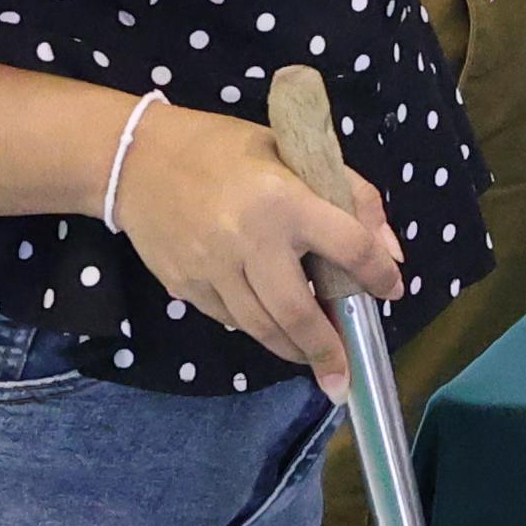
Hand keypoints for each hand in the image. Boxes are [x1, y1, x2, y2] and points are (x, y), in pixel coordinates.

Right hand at [111, 106, 403, 392]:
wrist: (135, 159)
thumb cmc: (221, 148)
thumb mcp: (291, 151)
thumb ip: (349, 195)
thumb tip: (389, 252)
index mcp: (284, 200)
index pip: (349, 246)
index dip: (378, 274)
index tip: (391, 291)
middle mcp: (249, 240)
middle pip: (299, 312)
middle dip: (327, 350)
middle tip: (345, 376)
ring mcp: (213, 268)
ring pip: (262, 327)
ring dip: (293, 349)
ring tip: (315, 361)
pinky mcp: (187, 286)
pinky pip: (230, 320)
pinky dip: (257, 329)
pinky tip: (272, 329)